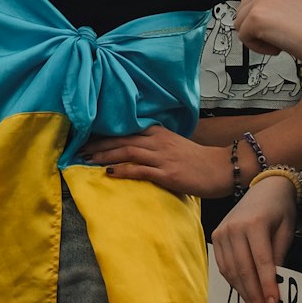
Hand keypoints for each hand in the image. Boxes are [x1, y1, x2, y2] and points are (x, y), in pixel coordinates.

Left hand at [82, 125, 229, 198]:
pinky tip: (108, 173)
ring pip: (127, 151)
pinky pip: (140, 170)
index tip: (87, 137)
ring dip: (105, 155)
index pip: (126, 129)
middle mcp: (158, 141)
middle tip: (79, 148)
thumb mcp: (174, 145)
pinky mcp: (167, 173)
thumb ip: (155, 144)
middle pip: (122, 138)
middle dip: (98, 143)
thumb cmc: (198, 161)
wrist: (222, 168)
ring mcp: (162, 157)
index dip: (105, 133)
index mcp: (159, 133)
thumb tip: (135, 148)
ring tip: (87, 159)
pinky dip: (122, 170)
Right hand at [211, 176, 298, 302]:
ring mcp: (222, 231)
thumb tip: (274, 287)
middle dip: (254, 295)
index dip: (267, 285)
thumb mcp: (286, 231)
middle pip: (243, 269)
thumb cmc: (280, 209)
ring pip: (231, 270)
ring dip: (242, 293)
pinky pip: (223, 265)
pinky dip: (233, 281)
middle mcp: (234, 227)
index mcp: (254, 224)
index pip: (262, 262)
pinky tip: (244, 293)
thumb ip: (279, 257)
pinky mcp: (216, 236)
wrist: (265, 187)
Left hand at [234, 0, 301, 61]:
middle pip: (241, 12)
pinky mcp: (256, 18)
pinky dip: (258, 47)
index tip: (276, 27)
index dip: (261, 20)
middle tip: (278, 35)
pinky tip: (278, 46)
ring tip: (279, 40)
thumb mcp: (291, 4)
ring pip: (240, 25)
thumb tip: (251, 18)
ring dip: (257, 38)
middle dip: (255, 28)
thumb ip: (271, 5)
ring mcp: (260, 0)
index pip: (249, 0)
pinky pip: (243, 38)